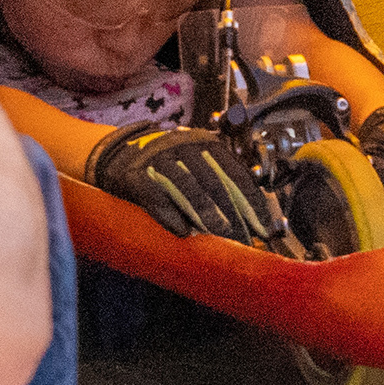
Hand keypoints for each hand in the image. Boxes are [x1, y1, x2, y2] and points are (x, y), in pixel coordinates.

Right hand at [88, 123, 287, 245]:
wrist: (118, 153)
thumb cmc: (169, 164)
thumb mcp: (197, 162)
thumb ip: (222, 181)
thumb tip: (256, 213)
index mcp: (207, 144)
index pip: (236, 175)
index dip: (252, 202)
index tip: (265, 227)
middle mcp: (185, 147)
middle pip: (215, 184)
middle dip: (233, 215)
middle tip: (245, 240)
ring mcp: (160, 160)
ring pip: (189, 189)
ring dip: (207, 215)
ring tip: (221, 237)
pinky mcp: (136, 176)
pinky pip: (156, 197)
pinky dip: (170, 216)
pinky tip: (183, 232)